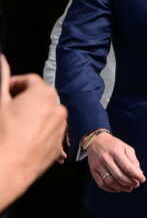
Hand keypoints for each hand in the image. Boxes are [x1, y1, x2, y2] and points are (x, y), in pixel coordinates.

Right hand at [0, 55, 67, 206]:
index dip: (13, 83)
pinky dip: (39, 130)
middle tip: (7, 108)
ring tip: (15, 124)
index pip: (30, 80)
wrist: (10, 167)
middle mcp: (58, 107)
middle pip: (40, 96)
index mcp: (44, 94)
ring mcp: (61, 126)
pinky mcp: (59, 143)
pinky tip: (23, 138)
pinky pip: (49, 131)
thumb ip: (2, 78)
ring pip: (46, 114)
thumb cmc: (3, 133)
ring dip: (33, 114)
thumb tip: (2, 59)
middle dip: (24, 99)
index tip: (3, 91)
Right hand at [87, 132, 145, 192]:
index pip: (127, 167)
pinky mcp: (93, 171)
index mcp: (116, 151)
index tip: (142, 179)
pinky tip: (118, 188)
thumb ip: (133, 160)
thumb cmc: (114, 145)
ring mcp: (98, 166)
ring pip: (110, 182)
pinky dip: (111, 189)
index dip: (136, 175)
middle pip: (119, 176)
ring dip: (121, 187)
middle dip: (130, 182)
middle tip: (136, 185)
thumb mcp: (126, 147)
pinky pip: (101, 184)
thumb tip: (139, 173)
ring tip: (129, 188)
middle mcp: (106, 159)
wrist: (96, 141)